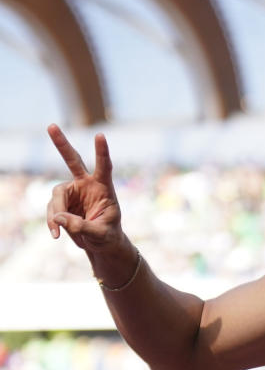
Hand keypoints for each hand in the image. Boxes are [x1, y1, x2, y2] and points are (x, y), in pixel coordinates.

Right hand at [46, 124, 123, 252]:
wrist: (100, 243)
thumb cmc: (107, 236)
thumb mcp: (100, 234)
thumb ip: (82, 226)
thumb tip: (59, 218)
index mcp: (104, 187)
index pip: (104, 167)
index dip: (102, 152)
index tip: (100, 135)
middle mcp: (87, 184)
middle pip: (72, 161)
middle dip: (61, 144)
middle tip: (51, 126)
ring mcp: (73, 191)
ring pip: (56, 196)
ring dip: (56, 214)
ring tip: (59, 233)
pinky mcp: (62, 201)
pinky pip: (52, 209)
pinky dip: (52, 222)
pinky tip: (56, 235)